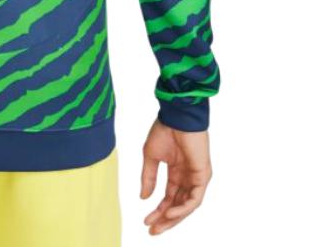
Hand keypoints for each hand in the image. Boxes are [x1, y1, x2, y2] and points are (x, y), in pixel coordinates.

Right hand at [140, 118, 211, 234]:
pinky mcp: (203, 175)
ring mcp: (196, 177)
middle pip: (178, 205)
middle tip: (153, 231)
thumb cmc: (164, 130)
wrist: (176, 116)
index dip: (157, 211)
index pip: (168, 198)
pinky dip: (183, 208)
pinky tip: (170, 212)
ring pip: (187, 205)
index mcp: (176, 172)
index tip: (145, 221)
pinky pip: (195, 198)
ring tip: (160, 224)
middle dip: (165, 220)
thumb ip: (148, 177)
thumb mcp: (151, 156)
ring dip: (174, 217)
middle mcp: (187, 178)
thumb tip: (143, 198)